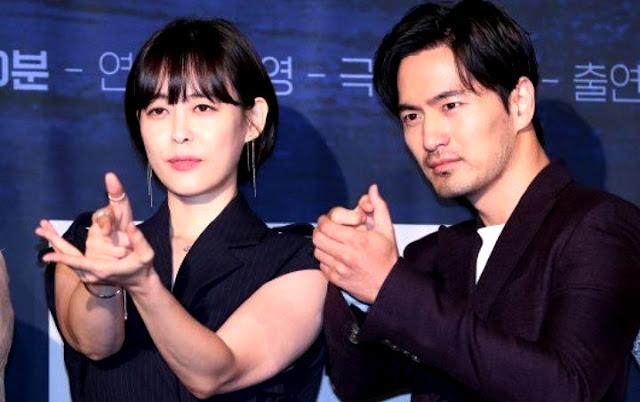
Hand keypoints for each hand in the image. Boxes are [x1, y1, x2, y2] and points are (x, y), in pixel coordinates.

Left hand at [35, 173, 155, 290]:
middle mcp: (91, 274)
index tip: (46, 256)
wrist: (139, 283)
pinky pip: (71, 259)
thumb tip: (131, 225)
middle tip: (39, 229)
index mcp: (102, 269)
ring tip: (44, 229)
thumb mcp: (146, 254)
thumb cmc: (143, 268)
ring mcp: (87, 275)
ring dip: (55, 243)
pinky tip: (55, 239)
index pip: (79, 263)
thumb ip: (139, 240)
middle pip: (68, 258)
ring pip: (67, 258)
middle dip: (53, 243)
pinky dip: (62, 249)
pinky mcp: (87, 273)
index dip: (62, 259)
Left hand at [313, 184, 398, 303]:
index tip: (327, 219)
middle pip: (318, 238)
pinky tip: (333, 255)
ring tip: (329, 242)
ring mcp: (340, 269)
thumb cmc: (387, 256)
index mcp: (357, 241)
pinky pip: (321, 265)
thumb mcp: (386, 229)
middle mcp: (346, 255)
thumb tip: (373, 188)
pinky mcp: (336, 279)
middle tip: (324, 229)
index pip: (327, 227)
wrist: (389, 285)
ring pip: (317, 252)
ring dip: (321, 244)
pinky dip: (324, 258)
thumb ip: (379, 207)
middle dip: (319, 231)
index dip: (324, 220)